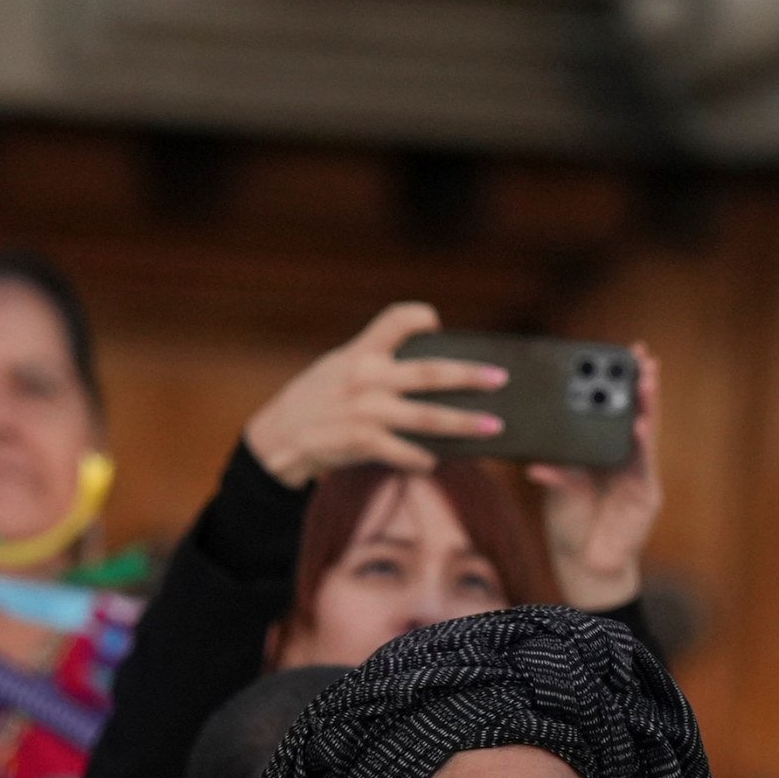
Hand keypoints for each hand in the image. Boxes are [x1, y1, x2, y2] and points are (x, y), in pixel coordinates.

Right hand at [240, 303, 506, 484]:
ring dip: (463, 423)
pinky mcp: (360, 441)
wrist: (278, 438)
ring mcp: (365, 411)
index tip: (437, 322)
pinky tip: (436, 461)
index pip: (394, 320)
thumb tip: (428, 366)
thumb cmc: (318, 400)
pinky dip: (422, 458)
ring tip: (493, 427)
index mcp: (361, 353)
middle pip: (428, 373)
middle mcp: (366, 378)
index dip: (419, 316)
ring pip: (426, 417)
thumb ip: (374, 359)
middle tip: (500, 378)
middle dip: (468, 376)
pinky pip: (403, 451)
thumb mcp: (339, 366)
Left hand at [533, 350, 665, 611]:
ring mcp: (638, 478)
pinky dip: (640, 447)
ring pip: (645, 436)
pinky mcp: (644, 497)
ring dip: (648, 408)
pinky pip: (640, 468)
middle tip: (643, 356)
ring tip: (646, 381)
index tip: (624, 353)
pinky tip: (639, 429)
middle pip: (637, 417)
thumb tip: (532, 461)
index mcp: (604, 455)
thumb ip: (554, 473)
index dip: (621, 384)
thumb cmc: (573, 523)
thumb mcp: (559, 490)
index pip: (615, 414)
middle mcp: (626, 462)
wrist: (586, 566)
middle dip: (642, 386)